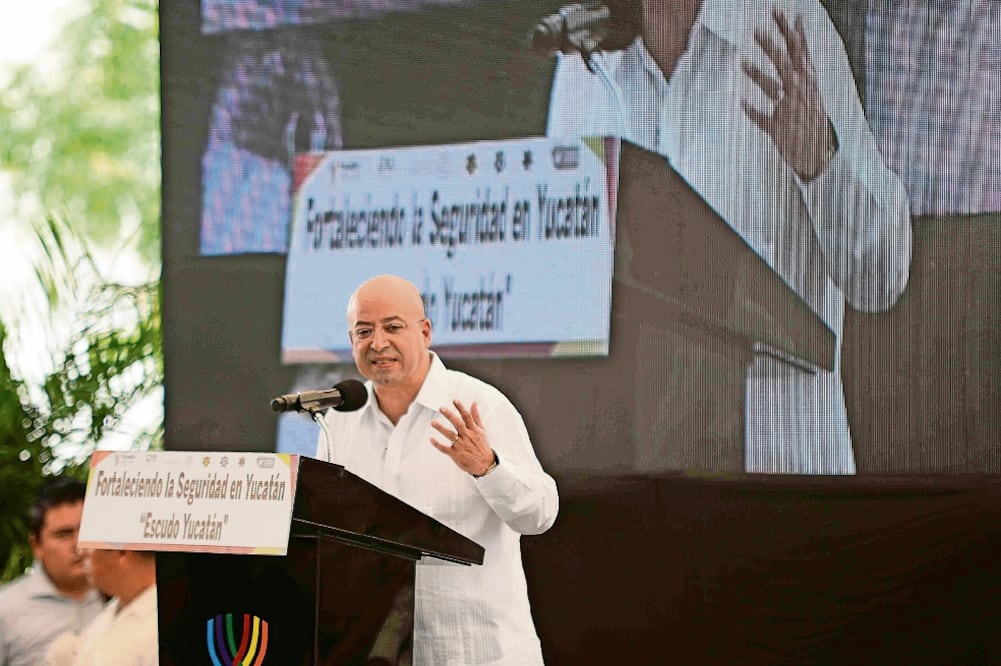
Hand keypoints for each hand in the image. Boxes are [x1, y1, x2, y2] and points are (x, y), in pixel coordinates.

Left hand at [430, 400, 495, 475]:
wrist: (485, 464)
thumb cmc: (482, 445)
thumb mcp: (481, 430)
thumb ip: (476, 416)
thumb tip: (474, 403)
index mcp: (473, 430)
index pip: (467, 416)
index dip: (460, 408)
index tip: (454, 400)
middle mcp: (467, 436)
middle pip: (457, 424)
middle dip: (449, 415)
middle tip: (441, 408)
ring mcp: (461, 445)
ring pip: (450, 435)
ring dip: (441, 428)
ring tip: (432, 422)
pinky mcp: (456, 454)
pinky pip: (445, 449)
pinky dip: (438, 444)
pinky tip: (431, 439)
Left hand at [741, 9, 835, 181]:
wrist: (818, 157)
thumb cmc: (808, 124)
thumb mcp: (805, 94)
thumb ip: (795, 73)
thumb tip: (792, 46)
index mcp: (807, 82)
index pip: (799, 51)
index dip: (791, 32)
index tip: (782, 13)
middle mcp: (801, 93)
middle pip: (785, 65)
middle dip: (771, 47)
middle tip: (756, 30)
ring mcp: (791, 111)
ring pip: (774, 88)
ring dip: (758, 75)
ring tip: (741, 62)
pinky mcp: (780, 130)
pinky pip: (764, 119)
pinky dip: (753, 111)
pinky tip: (741, 103)